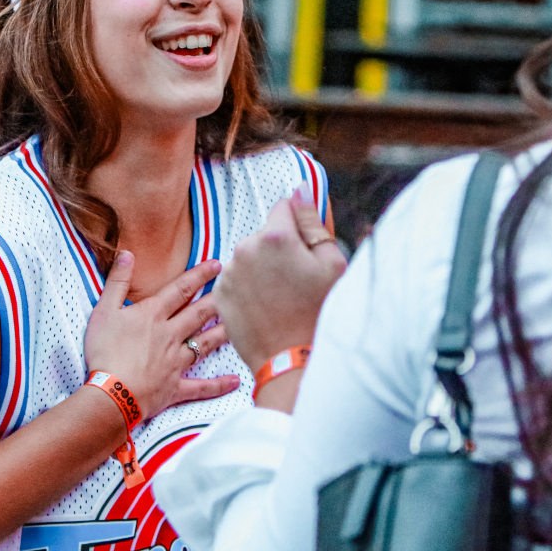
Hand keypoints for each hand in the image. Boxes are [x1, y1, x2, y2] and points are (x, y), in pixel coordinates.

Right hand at [84, 253, 239, 420]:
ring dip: (223, 333)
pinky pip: (201, 386)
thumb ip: (117, 282)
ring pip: (205, 344)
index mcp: (153, 315)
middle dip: (218, 299)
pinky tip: (236, 381)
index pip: (181, 289)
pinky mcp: (175, 387)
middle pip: (199, 314)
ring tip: (241, 324)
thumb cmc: (103, 352)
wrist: (110, 393)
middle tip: (236, 289)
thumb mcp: (103, 311)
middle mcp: (170, 335)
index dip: (200, 275)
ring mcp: (175, 362)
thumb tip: (128, 254)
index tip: (217, 264)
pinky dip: (218, 385)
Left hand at [215, 186, 346, 374]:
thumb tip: (298, 190)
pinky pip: (237, 279)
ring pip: (250, 257)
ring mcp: (230, 272)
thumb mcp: (330, 262)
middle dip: (279, 248)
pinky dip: (249, 287)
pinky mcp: (220, 295)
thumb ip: (311, 221)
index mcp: (275, 235)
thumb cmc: (318, 311)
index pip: (284, 207)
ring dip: (262, 267)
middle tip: (297, 279)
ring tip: (282, 296)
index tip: (304, 248)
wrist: (292, 360)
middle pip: (265, 233)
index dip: (298, 225)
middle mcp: (245, 248)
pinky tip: (266, 306)